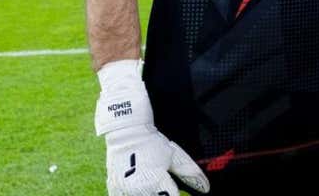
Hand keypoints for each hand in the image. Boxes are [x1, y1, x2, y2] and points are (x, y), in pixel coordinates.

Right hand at [95, 60, 209, 195]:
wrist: (125, 129)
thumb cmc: (152, 141)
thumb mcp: (174, 155)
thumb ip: (190, 173)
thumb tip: (205, 188)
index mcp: (155, 182)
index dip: (175, 195)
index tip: (177, 192)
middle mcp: (137, 189)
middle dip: (162, 194)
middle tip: (164, 184)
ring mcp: (122, 190)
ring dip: (149, 194)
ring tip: (152, 183)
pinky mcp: (113, 189)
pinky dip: (134, 194)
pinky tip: (141, 187)